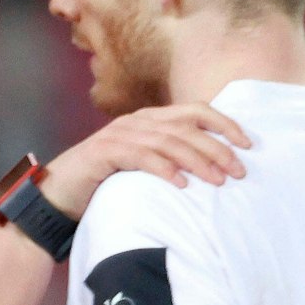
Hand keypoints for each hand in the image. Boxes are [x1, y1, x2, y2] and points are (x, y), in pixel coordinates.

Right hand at [40, 104, 250, 219]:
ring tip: (217, 181)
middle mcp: (136, 121)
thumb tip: (212, 168)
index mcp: (149, 119)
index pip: (195, 111)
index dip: (224, 124)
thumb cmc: (104, 182)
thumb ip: (168, 158)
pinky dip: (163, 169)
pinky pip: (140, 157)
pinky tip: (180, 184)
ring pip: (168, 141)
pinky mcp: (104, 153)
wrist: (57, 193)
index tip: (248, 145)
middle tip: (238, 171)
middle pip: (186, 126)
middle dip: (217, 147)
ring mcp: (119, 135)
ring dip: (197, 161)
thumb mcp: (142, 165)